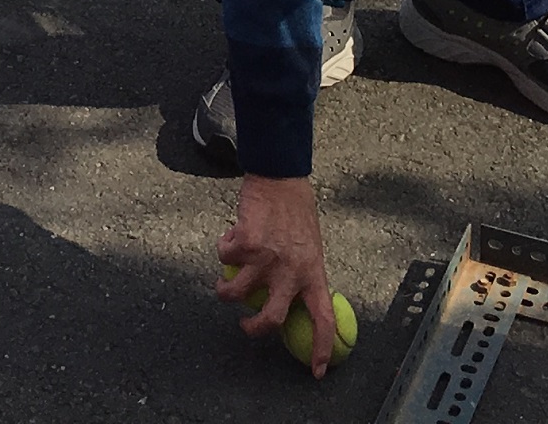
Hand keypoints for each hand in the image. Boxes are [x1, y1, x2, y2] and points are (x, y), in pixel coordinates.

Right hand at [219, 175, 337, 381]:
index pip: (323, 319)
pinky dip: (223, 249)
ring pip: (234, 293)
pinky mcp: (243, 243)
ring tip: (223, 282)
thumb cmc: (296, 211)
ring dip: (224, 290)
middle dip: (253, 329)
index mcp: (313, 273)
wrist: (280, 175)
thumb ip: (301, 274)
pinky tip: (232, 235)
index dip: (321, 348)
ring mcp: (266, 258)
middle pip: (271, 318)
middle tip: (245, 327)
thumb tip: (292, 300)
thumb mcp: (309, 247)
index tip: (317, 371)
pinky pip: (224, 257)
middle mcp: (291, 270)